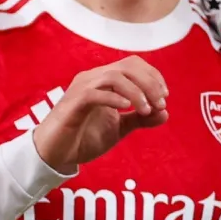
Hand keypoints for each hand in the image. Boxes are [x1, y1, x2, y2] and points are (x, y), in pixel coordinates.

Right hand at [32, 57, 169, 172]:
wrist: (55, 155)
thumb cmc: (83, 137)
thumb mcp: (119, 128)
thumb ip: (140, 119)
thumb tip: (165, 113)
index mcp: (104, 80)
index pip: (133, 64)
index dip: (153, 76)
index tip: (164, 97)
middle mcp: (93, 78)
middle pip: (127, 66)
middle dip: (149, 82)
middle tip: (159, 103)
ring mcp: (82, 89)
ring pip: (114, 76)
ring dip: (136, 91)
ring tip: (147, 110)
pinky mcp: (73, 103)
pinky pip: (95, 93)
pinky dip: (114, 98)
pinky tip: (127, 108)